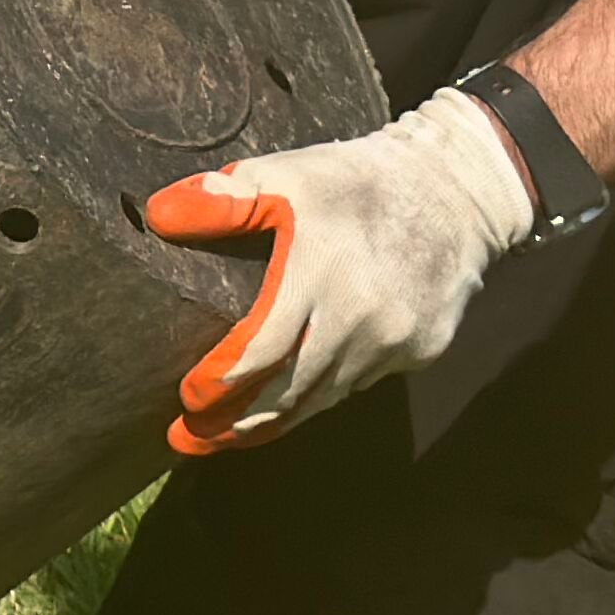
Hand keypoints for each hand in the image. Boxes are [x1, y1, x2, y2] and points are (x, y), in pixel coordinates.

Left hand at [145, 91, 534, 453]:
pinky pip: (360, 383)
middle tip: (192, 439)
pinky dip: (323, 391)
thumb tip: (159, 215)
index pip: (259, 351)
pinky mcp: (423, 350)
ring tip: (232, 434)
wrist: (455, 189)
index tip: (188, 401)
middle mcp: (361, 317)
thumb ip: (223, 200)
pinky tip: (295, 396)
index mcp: (320, 274)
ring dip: (277, 418)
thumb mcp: (285, 175)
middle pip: (290, 392)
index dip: (220, 384)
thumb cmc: (355, 179)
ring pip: (325, 397)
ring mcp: (396, 339)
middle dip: (236, 423)